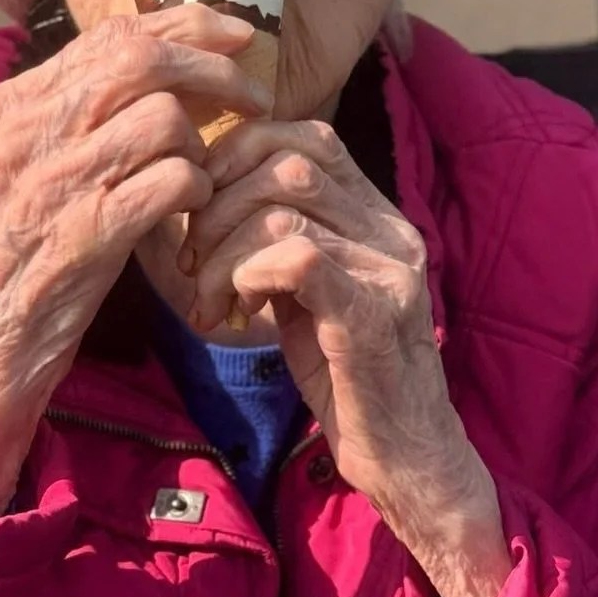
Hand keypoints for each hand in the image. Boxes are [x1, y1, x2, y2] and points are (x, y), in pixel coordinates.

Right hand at [0, 5, 271, 514]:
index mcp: (12, 104)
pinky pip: (173, 181)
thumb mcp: (28, 168)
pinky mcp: (86, 233)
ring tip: (197, 178)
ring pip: (164, 117)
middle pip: (142, 59)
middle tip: (254, 96)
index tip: (234, 36)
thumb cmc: (19, 255)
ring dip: (201, 146)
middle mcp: (27, 130)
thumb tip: (156, 62)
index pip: (112, 34)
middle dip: (213, 70)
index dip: (186, 26)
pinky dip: (196, 191)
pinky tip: (189, 214)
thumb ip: (74, 115)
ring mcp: (55, 180)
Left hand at [180, 118, 510, 596]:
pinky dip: (246, 275)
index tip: (199, 211)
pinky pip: (295, 258)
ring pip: (283, 205)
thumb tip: (205, 197)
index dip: (239, 156)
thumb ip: (275, 240)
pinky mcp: (372, 316)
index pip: (308, 137)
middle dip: (218, 204)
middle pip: (289, 160)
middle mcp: (392, 231)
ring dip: (222, 248)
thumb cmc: (345, 378)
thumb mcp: (306, 293)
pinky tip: (237, 313)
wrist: (405, 459)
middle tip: (192, 261)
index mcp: (378, 217)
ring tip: (210, 297)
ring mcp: (389, 271)